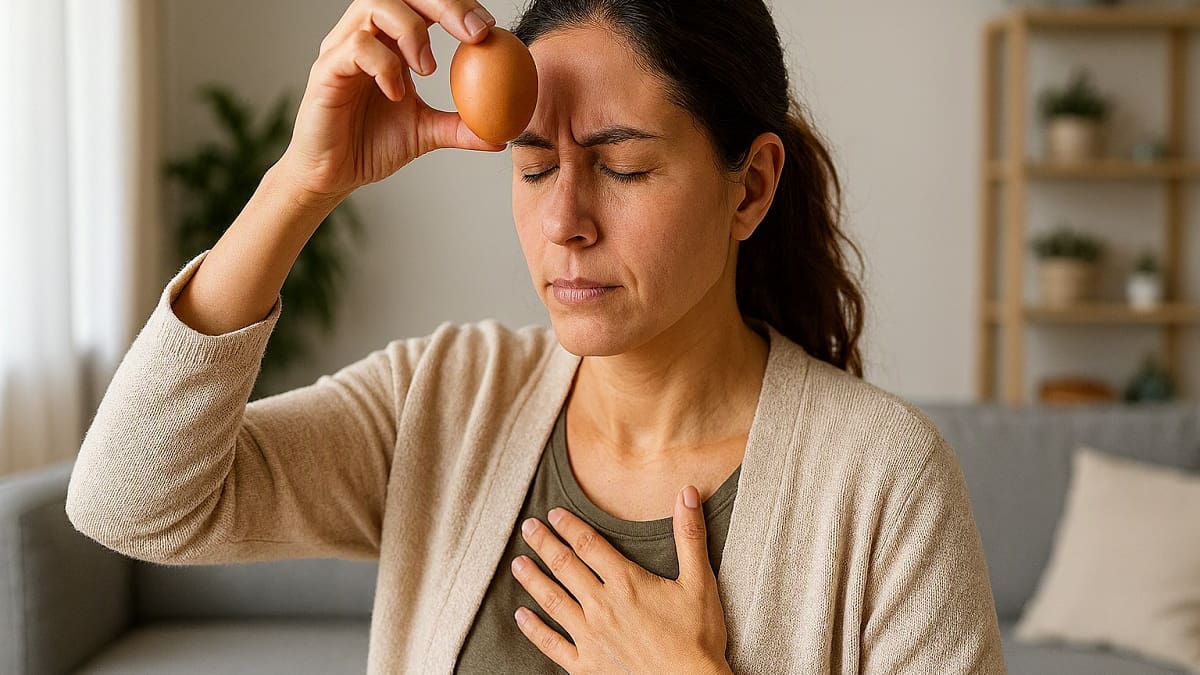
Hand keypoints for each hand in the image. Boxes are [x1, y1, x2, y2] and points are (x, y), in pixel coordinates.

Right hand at [279, 0, 506, 207]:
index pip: (425, 3)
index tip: (488, 29)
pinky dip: (384, 64)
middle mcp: (366, 34)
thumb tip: (501, 135)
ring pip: (375, 4)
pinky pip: (356, 47)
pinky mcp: (327, 69)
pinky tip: (397, 93)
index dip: (457, 5)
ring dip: (412, 31)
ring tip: (429, 69)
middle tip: (475, 33)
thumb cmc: (371, 145)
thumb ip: (460, 127)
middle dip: (444, 4)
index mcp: (392, 41)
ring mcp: (344, 48)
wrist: (333, 175)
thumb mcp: (426, 133)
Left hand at [510, 485, 731, 673]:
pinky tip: (521, 616)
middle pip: (564, 567)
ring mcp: (590, 636)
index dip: (569, 526)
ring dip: (532, 579)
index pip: (589, 545)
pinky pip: (552, 644)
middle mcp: (602, 606)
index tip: (553, 514)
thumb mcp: (700, 582)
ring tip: (517, 564)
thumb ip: (690, 535)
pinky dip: (534, 629)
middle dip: (543, 544)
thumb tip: (687, 493)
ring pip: (552, 601)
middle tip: (527, 529)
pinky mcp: (586, 665)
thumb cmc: (697, 638)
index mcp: (626, 582)